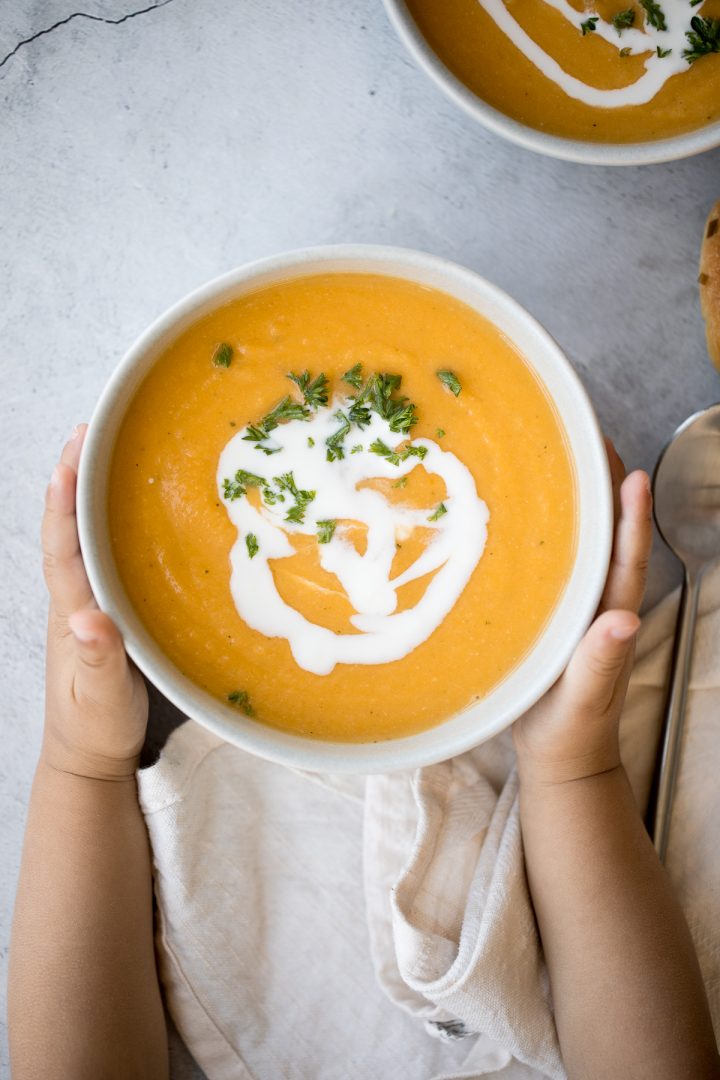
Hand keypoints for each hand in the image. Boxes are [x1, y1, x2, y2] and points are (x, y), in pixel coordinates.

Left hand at [41, 425, 147, 779]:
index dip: (64, 505)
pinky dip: (104, 524)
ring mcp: (87, 606)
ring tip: (102, 452)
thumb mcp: (101, 701)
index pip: (64, 550)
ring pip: (82, 539)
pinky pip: (101, 557)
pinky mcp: (104, 613)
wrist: (88, 756)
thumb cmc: (96, 729)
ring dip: (87, 494)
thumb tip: (86, 618)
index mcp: (73, 615)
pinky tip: (123, 510)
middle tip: (88, 431)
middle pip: (68, 529)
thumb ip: (98, 662)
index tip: (70, 460)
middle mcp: (75, 602)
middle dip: (73, 478)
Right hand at [513, 441, 651, 785]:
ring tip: (558, 462)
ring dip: (574, 505)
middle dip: (601, 489)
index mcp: (608, 614)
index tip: (628, 470)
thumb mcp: (583, 699)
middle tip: (587, 442)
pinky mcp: (549, 616)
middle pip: (603, 536)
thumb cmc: (573, 731)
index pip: (624, 556)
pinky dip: (541, 536)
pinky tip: (518, 519)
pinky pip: (550, 566)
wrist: (558, 758)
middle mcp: (595, 602)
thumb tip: (623, 621)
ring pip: (578, 546)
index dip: (628, 514)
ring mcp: (574, 608)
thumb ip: (601, 662)